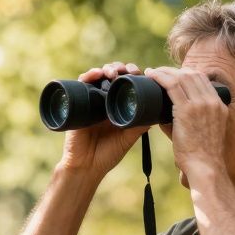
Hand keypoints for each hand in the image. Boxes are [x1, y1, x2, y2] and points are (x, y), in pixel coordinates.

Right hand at [58, 61, 148, 178]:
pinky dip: (88, 76)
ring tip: (113, 72)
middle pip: (112, 76)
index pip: (125, 83)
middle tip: (127, 70)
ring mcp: (91, 101)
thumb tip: (156, 111)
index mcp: (117, 106)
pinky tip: (96, 74)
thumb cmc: (107, 155)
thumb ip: (139, 125)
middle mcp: (104, 101)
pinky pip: (81, 84)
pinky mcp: (78, 104)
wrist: (86, 166)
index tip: (140, 73)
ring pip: (98, 76)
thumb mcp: (128, 138)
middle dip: (121, 68)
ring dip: (106, 69)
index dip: (132, 74)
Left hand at [145, 66, 228, 176]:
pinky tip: (152, 75)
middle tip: (160, 72)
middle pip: (192, 74)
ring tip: (153, 72)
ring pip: (182, 76)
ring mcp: (201, 104)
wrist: (206, 167)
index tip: (173, 76)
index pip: (203, 79)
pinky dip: (160, 77)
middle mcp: (212, 101)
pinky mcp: (187, 110)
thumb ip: (184, 122)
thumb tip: (161, 117)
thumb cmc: (200, 156)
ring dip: (165, 71)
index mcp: (219, 105)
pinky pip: (172, 85)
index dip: (186, 73)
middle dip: (174, 70)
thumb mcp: (201, 133)